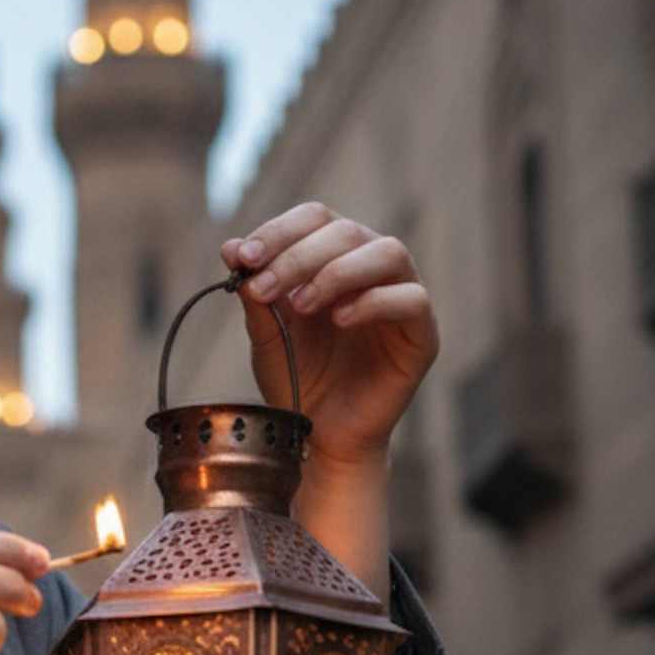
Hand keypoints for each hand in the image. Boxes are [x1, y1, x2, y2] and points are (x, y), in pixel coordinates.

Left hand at [221, 203, 439, 473]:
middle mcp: (370, 267)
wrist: (319, 435)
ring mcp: (401, 296)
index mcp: (333, 257)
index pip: (315, 219)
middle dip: (299, 255)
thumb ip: (255, 294)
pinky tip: (340, 319)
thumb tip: (232, 247)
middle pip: (347, 231)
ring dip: (338, 272)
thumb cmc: (296, 379)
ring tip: (302, 305)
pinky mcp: (422, 333)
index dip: (280, 231)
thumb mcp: (266, 336)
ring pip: (388, 252)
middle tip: (264, 287)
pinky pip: (412, 298)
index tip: (243, 256)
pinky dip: (375, 301)